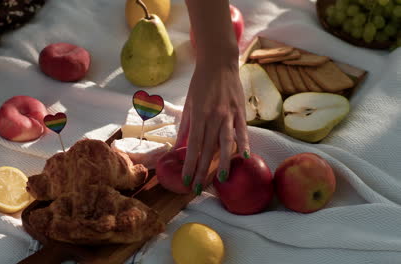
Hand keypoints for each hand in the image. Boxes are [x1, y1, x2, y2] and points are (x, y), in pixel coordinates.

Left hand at [174, 59, 249, 195]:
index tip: (186, 180)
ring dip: (224, 163)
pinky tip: (246, 157)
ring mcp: (228, 114)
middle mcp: (213, 117)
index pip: (193, 145)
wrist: (219, 62)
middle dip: (202, 170)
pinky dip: (244, 143)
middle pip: (207, 149)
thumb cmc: (201, 83)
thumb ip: (186, 126)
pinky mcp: (240, 111)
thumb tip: (180, 147)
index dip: (190, 164)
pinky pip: (242, 130)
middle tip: (198, 188)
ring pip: (226, 143)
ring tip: (221, 180)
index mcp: (198, 115)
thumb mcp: (189, 103)